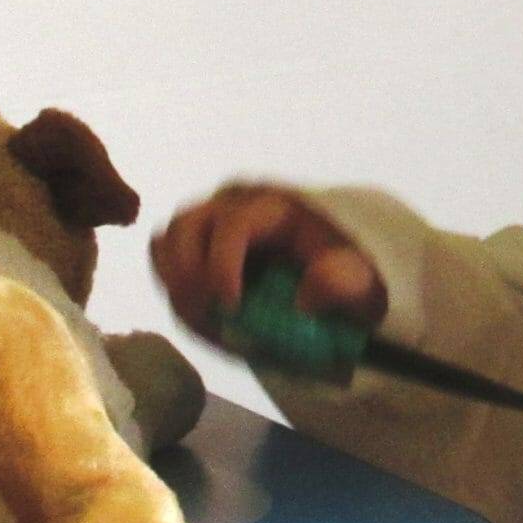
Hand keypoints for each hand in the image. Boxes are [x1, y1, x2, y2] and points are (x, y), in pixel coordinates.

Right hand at [152, 184, 386, 342]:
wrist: (330, 279)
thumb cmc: (343, 278)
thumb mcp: (361, 284)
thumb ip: (343, 284)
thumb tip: (305, 298)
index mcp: (273, 207)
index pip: (232, 225)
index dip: (221, 265)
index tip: (231, 306)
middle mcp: (233, 205)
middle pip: (185, 226)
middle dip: (188, 274)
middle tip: (206, 315)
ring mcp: (208, 222)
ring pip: (166, 239)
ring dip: (175, 282)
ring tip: (202, 317)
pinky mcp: (193, 242)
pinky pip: (162, 257)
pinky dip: (171, 287)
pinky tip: (199, 314)